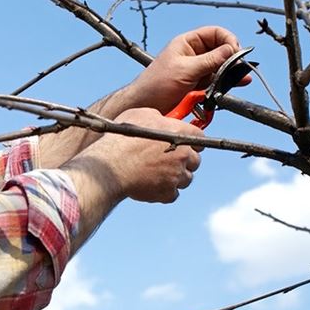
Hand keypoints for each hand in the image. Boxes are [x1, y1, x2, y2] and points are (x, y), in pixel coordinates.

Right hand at [64, 107, 202, 205]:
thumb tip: (162, 120)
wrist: (110, 166)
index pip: (199, 136)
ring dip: (175, 177)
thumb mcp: (140, 115)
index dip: (192, 141)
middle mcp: (183, 154)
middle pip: (195, 160)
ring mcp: (176, 175)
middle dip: (184, 161)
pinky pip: (173, 194)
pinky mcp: (167, 193)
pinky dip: (165, 191)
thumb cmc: (121, 140)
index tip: (185, 144)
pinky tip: (153, 185)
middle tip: (168, 160)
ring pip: (186, 179)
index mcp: (179, 133)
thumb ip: (158, 117)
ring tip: (158, 173)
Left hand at [128, 26, 240, 113]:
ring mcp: (196, 70)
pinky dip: (226, 82)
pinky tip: (236, 84)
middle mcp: (193, 54)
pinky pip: (216, 80)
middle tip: (240, 68)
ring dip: (231, 71)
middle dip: (232, 58)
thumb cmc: (156, 85)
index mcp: (186, 43)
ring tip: (242, 78)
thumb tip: (232, 50)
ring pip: (220, 66)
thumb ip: (210, 60)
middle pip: (220, 50)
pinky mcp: (197, 84)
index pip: (215, 33)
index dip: (228, 40)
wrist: (143, 106)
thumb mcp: (185, 70)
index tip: (236, 52)